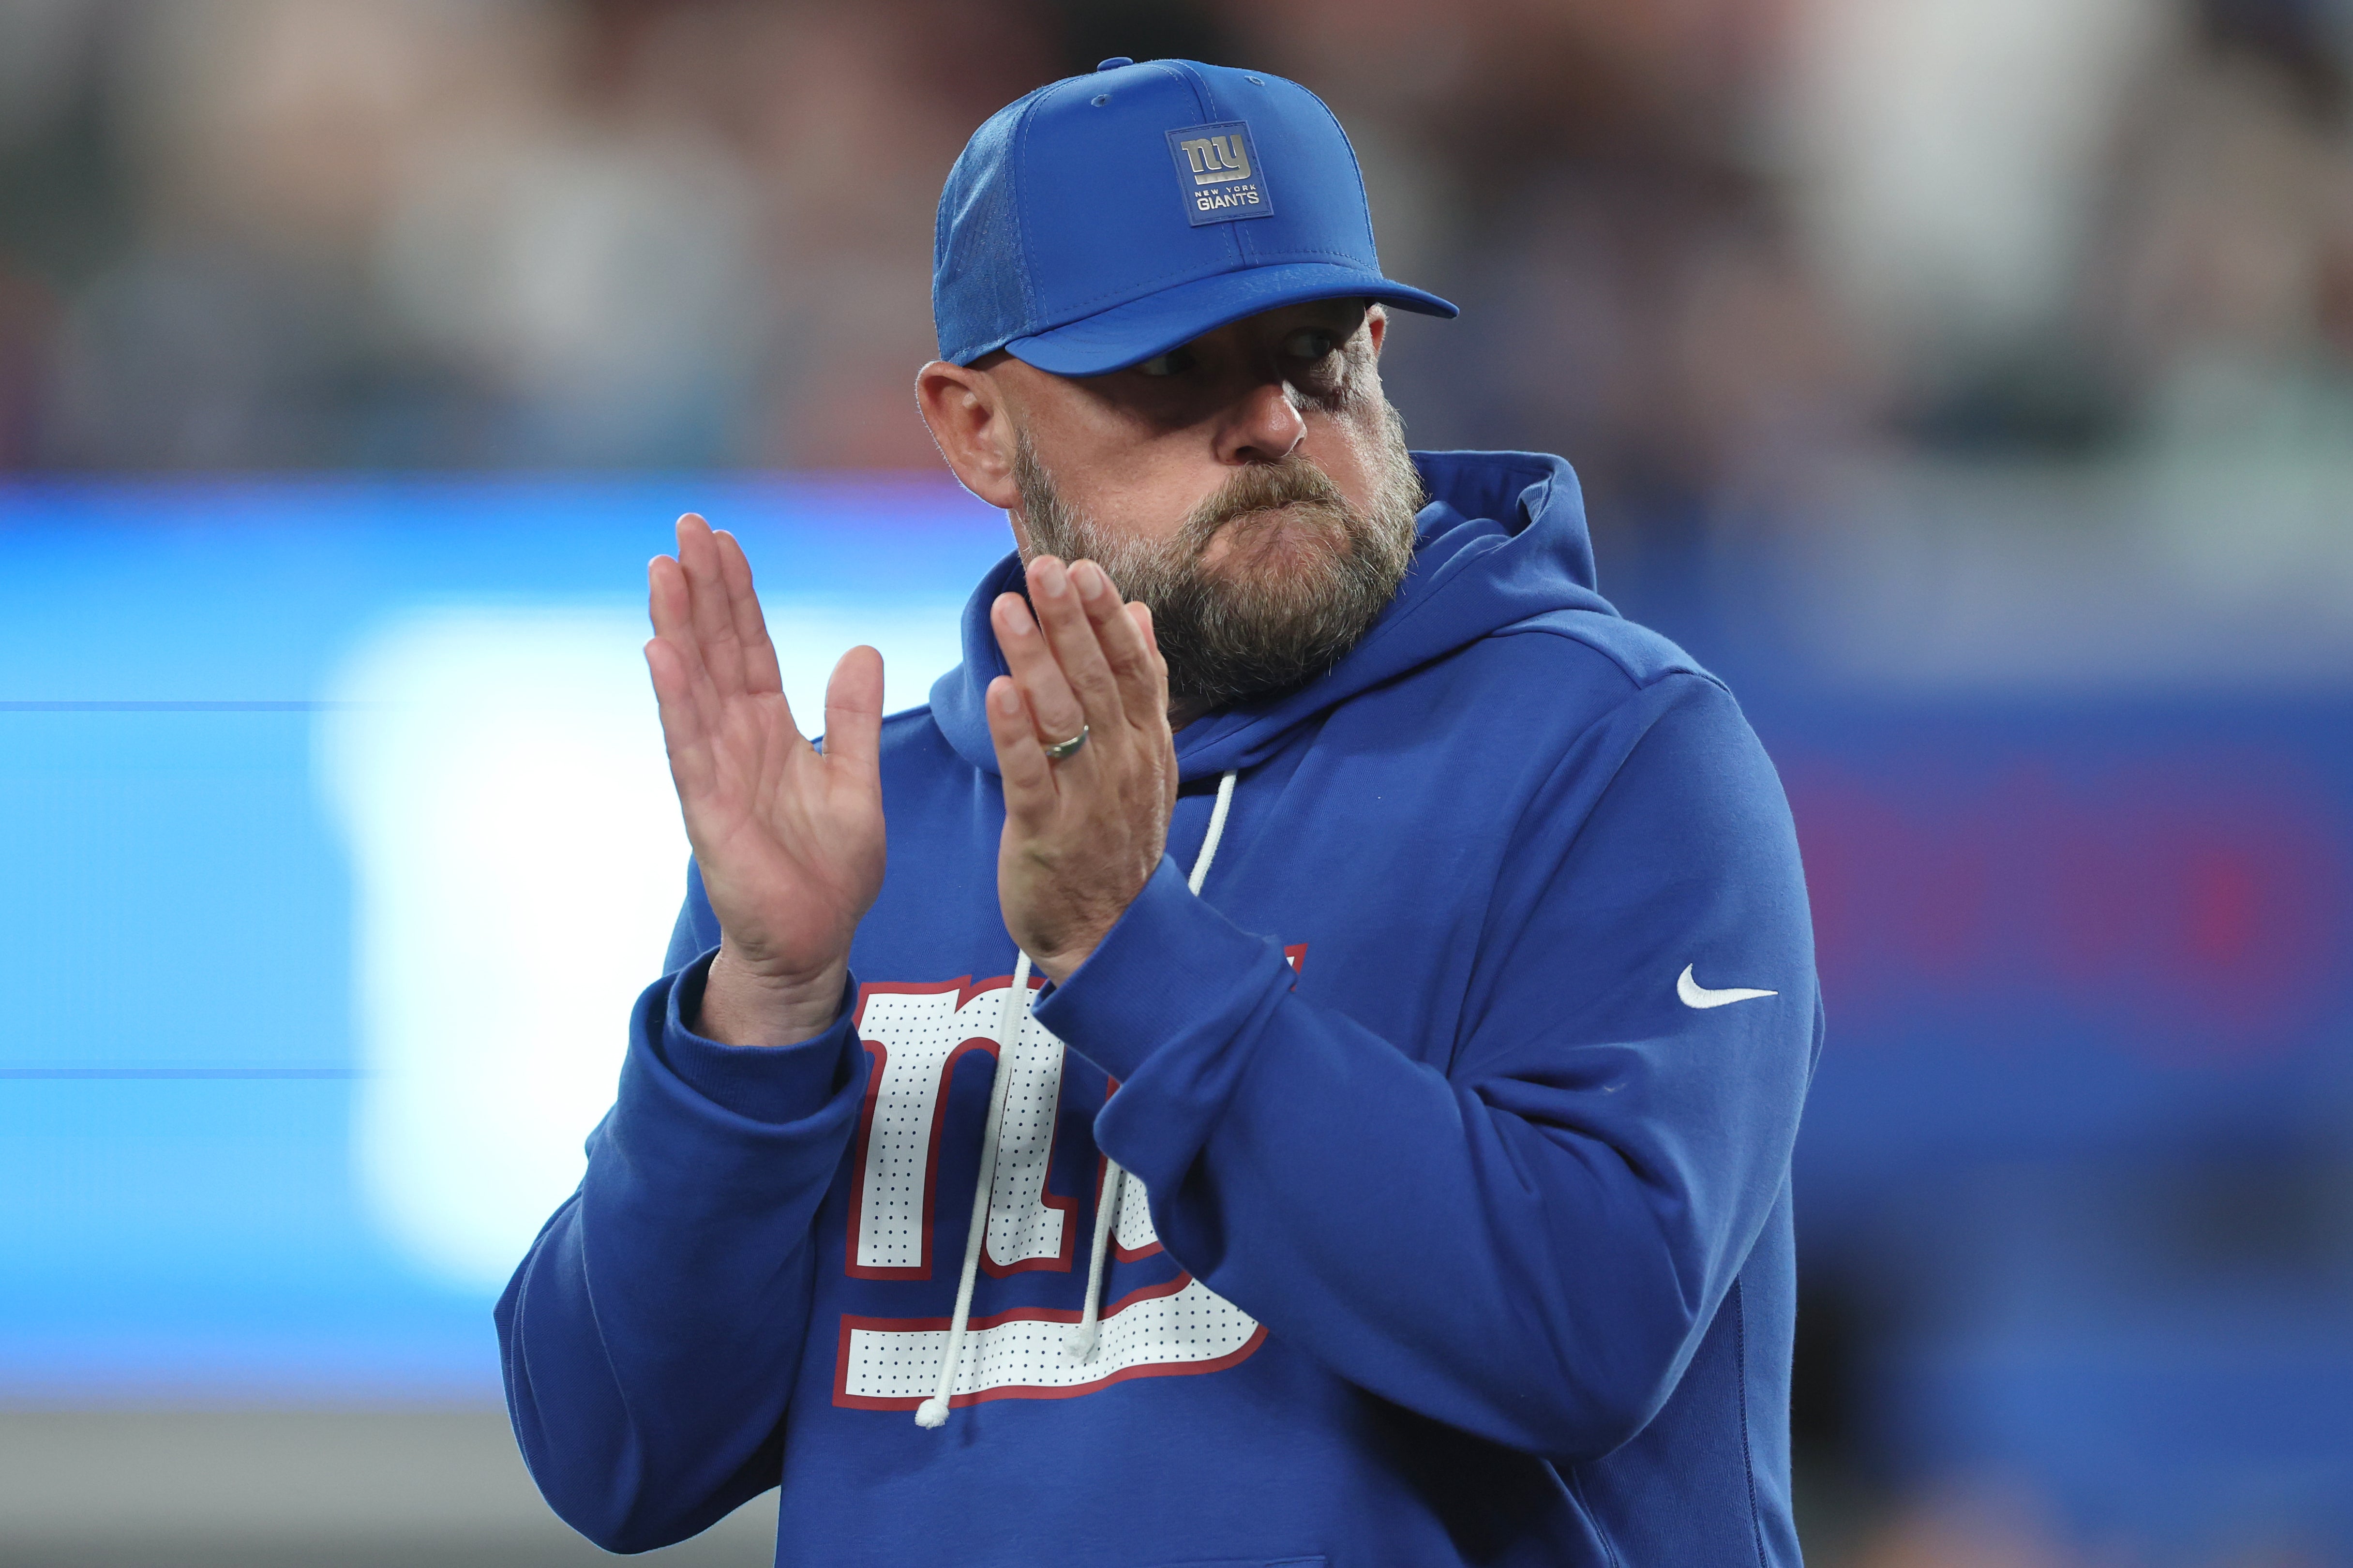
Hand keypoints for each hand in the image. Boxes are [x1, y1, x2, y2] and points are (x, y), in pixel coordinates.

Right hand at [645, 514, 885, 1045]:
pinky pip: (688, 746)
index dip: (737, 594)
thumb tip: (862, 648)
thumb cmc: (830, 870)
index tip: (722, 539)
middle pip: (715, 651)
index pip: (751, 647)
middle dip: (701, 590)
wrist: (815, 944)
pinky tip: (661, 653)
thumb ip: (855, 719)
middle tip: (685, 526)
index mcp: (772, 730)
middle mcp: (736, 742)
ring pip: (694, 686)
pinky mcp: (708, 811)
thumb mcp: (856, 780)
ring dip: (678, 627)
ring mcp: (716, 773)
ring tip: (664, 569)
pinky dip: (676, 700)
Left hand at [985, 555, 1176, 984]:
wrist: (1107, 934)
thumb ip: (1141, 690)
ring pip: (1062, 718)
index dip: (1107, 616)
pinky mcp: (1046, 833)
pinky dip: (1014, 732)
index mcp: (1143, 744)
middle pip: (1095, 680)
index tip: (1084, 568)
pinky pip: (1030, 775)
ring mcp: (1086, 798)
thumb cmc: (1114, 841)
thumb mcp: (1143, 762)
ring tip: (1007, 609)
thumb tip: (1141, 615)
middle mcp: (1121, 764)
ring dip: (1034, 660)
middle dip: (1069, 621)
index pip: (1131, 666)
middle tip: (1044, 568)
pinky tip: (997, 691)